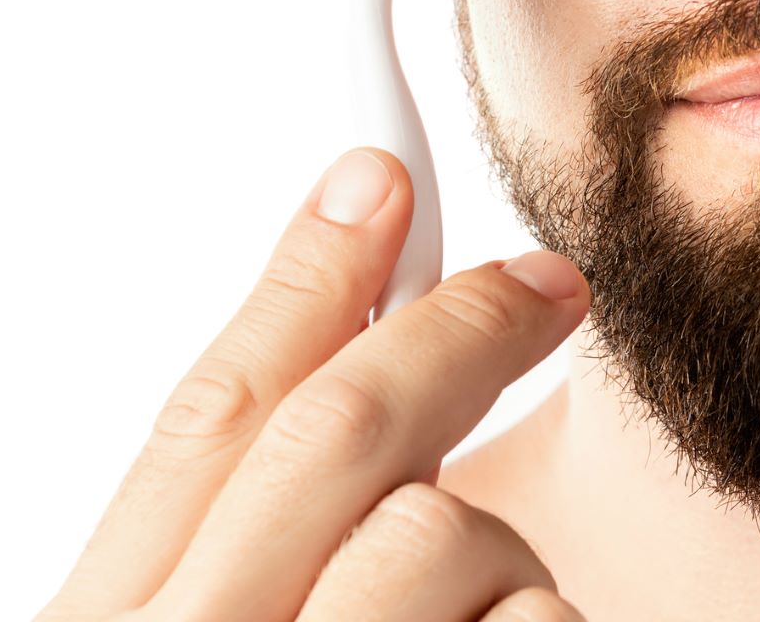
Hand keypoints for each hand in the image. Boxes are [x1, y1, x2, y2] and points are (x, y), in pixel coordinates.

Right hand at [35, 147, 590, 620]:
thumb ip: (243, 536)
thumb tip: (362, 358)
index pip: (212, 413)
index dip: (305, 279)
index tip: (379, 180)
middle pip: (338, 428)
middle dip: (459, 332)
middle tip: (547, 285)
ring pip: (444, 528)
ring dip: (497, 560)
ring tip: (475, 618)